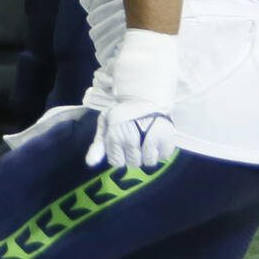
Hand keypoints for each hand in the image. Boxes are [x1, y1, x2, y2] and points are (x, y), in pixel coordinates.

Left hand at [86, 29, 177, 170]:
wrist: (144, 94)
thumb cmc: (122, 112)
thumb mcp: (105, 125)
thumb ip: (98, 145)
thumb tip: (91, 163)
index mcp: (115, 136)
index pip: (117, 162)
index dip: (119, 156)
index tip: (122, 147)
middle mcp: (132, 140)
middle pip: (133, 163)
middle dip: (133, 155)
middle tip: (136, 143)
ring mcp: (150, 139)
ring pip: (149, 162)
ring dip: (147, 155)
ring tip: (147, 142)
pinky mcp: (167, 137)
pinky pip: (164, 156)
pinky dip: (161, 151)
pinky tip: (157, 141)